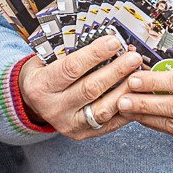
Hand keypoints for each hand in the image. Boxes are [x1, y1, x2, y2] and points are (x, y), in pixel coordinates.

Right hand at [16, 35, 143, 138]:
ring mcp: (68, 124)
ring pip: (102, 109)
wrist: (33, 103)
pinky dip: (125, 109)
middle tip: (133, 58)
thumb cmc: (44, 74)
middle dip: (116, 71)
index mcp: (40, 86)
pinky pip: (109, 123)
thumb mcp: (46, 59)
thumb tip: (103, 38)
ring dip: (124, 91)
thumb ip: (69, 52)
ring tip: (139, 75)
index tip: (114, 42)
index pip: (71, 68)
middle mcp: (53, 108)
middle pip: (90, 89)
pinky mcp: (82, 134)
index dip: (95, 54)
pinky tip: (136, 95)